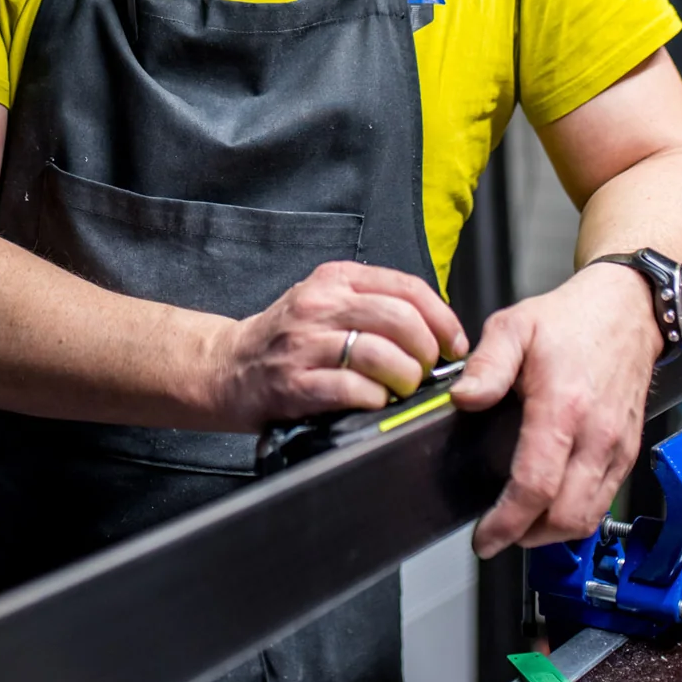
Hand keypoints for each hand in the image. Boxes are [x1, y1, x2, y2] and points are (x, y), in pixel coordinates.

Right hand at [208, 261, 467, 433]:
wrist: (228, 366)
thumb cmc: (288, 340)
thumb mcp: (327, 303)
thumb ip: (374, 305)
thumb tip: (436, 330)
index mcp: (335, 280)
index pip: (407, 287)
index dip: (442, 318)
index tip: (453, 344)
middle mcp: (319, 305)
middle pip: (400, 318)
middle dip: (426, 351)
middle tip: (424, 370)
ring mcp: (304, 344)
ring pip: (380, 353)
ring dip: (404, 378)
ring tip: (401, 388)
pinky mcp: (294, 383)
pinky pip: (352, 389)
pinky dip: (375, 399)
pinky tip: (374, 401)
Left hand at [450, 265, 658, 556]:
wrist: (628, 310)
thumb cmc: (573, 319)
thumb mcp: (514, 326)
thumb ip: (485, 365)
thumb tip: (463, 399)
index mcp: (564, 406)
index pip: (535, 485)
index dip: (506, 521)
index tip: (484, 537)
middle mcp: (597, 434)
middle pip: (565, 516)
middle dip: (526, 536)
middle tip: (496, 533)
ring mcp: (618, 447)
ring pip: (588, 518)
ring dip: (551, 532)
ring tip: (519, 524)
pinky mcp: (628, 451)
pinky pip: (605, 502)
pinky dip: (576, 516)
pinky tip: (550, 506)